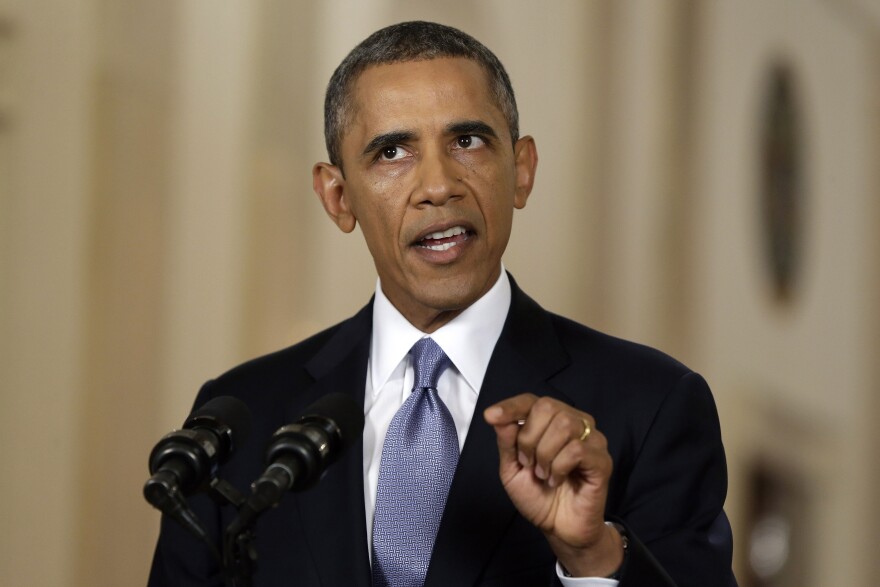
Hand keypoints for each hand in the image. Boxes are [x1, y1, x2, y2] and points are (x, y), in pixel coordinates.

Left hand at [483, 394, 622, 576]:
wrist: (559, 528)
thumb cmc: (538, 496)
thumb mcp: (512, 469)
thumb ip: (507, 442)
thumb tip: (499, 417)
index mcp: (552, 422)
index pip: (532, 401)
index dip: (510, 406)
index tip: (490, 416)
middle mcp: (575, 424)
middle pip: (548, 407)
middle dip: (528, 438)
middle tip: (528, 463)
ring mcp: (592, 440)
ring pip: (564, 425)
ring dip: (544, 454)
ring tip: (543, 474)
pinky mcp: (601, 460)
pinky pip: (577, 449)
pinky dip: (559, 467)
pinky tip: (556, 479)